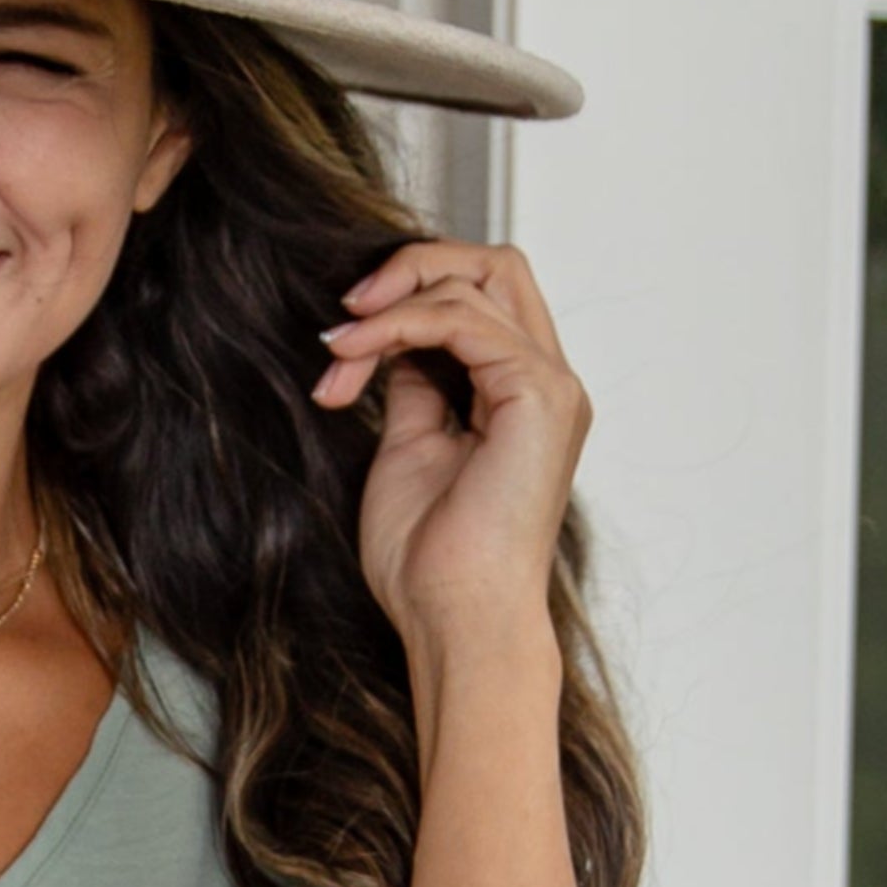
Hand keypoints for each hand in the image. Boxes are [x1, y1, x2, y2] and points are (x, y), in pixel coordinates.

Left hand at [315, 238, 590, 675]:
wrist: (456, 620)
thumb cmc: (432, 564)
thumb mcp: (410, 450)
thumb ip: (415, 389)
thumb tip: (390, 343)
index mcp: (526, 396)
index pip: (483, 298)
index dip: (412, 296)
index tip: (344, 335)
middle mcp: (549, 382)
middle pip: (497, 266)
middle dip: (415, 267)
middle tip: (348, 307)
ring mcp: (549, 385)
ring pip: (476, 280)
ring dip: (389, 307)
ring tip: (337, 351)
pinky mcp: (536, 393)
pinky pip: (461, 318)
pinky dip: (398, 325)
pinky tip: (354, 353)